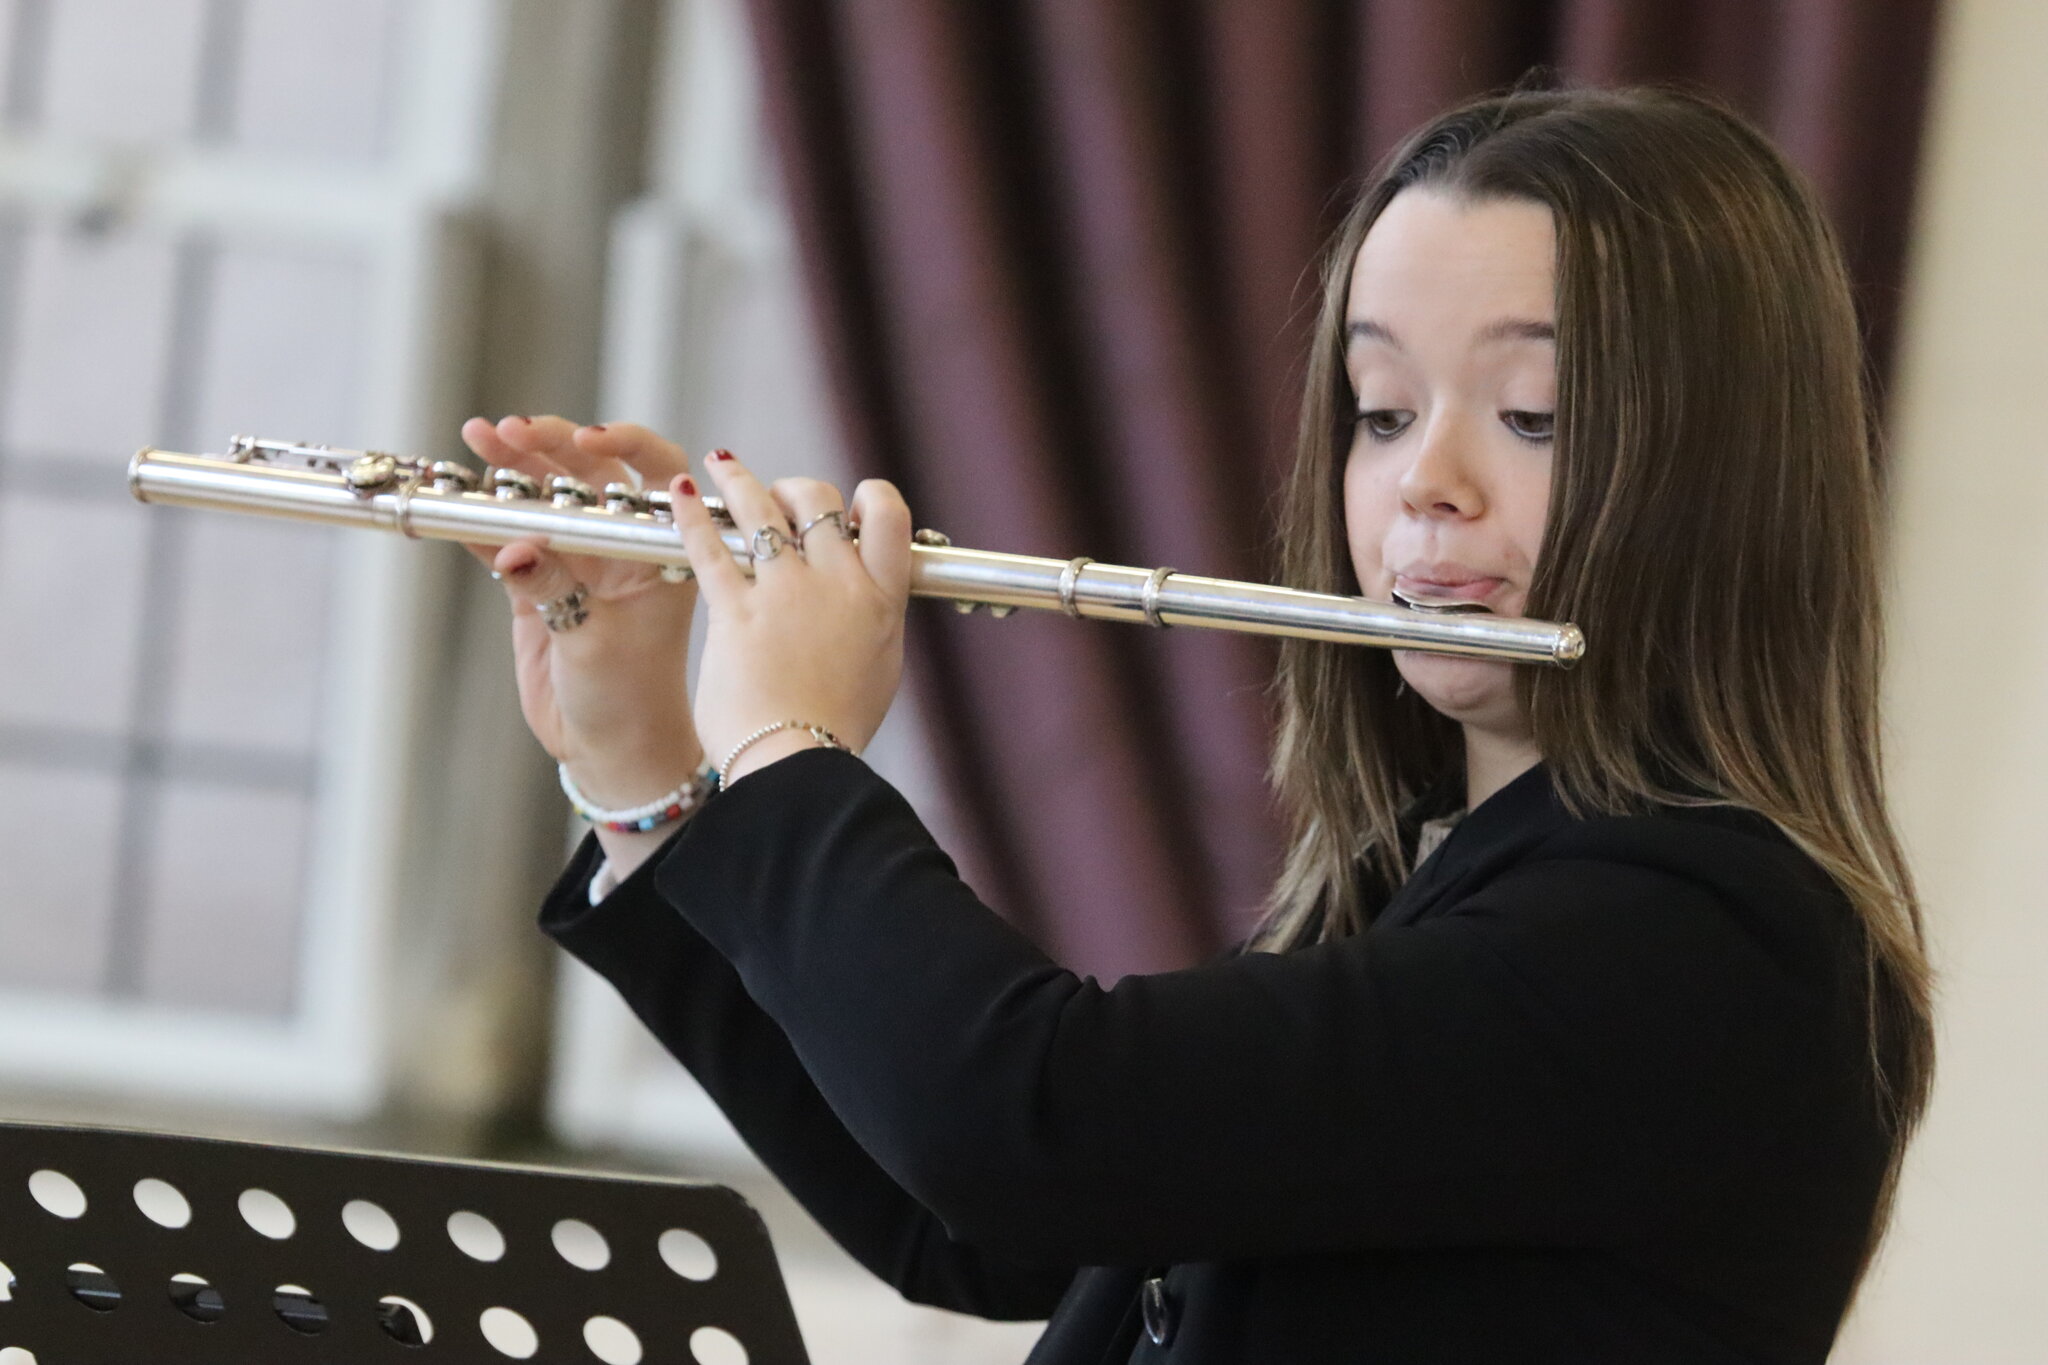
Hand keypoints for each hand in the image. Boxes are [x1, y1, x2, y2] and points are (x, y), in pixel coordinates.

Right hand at [458, 416, 703, 806]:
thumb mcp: (594, 641)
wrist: (610, 747)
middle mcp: (622, 543)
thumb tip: (514, 548)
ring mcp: (578, 558)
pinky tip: (455, 493)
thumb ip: (555, 589)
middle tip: (510, 430)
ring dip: (514, 466)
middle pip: (590, 471)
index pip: (656, 473)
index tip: (589, 438)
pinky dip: (481, 516)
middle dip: (552, 444)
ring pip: (546, 495)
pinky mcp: (539, 582)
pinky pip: (507, 535)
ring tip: (479, 436)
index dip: (627, 444)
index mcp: (660, 548)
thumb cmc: (629, 696)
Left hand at [669, 449, 912, 783]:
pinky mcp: (735, 611)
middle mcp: (837, 585)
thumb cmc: (835, 729)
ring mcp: (785, 594)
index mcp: (881, 601)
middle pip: (818, 501)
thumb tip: (865, 599)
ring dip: (738, 481)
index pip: (887, 516)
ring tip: (721, 464)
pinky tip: (680, 495)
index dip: (866, 497)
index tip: (846, 504)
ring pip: (760, 509)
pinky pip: (710, 546)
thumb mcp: (878, 670)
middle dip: (794, 489)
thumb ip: (871, 623)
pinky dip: (691, 515)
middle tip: (776, 498)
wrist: (797, 765)